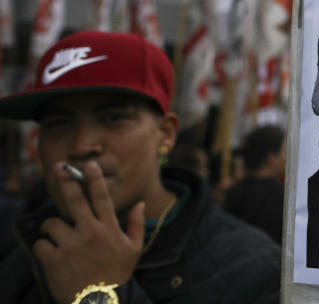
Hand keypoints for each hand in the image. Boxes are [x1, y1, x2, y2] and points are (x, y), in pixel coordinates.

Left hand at [33, 160, 144, 303]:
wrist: (101, 302)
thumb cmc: (118, 275)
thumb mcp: (134, 249)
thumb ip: (136, 224)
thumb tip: (140, 204)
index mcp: (109, 229)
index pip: (101, 197)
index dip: (94, 179)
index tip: (88, 164)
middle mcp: (90, 233)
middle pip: (75, 201)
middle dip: (67, 181)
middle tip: (59, 168)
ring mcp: (71, 246)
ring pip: (52, 224)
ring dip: (51, 228)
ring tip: (55, 235)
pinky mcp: (54, 260)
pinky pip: (41, 244)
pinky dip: (44, 247)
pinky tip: (52, 254)